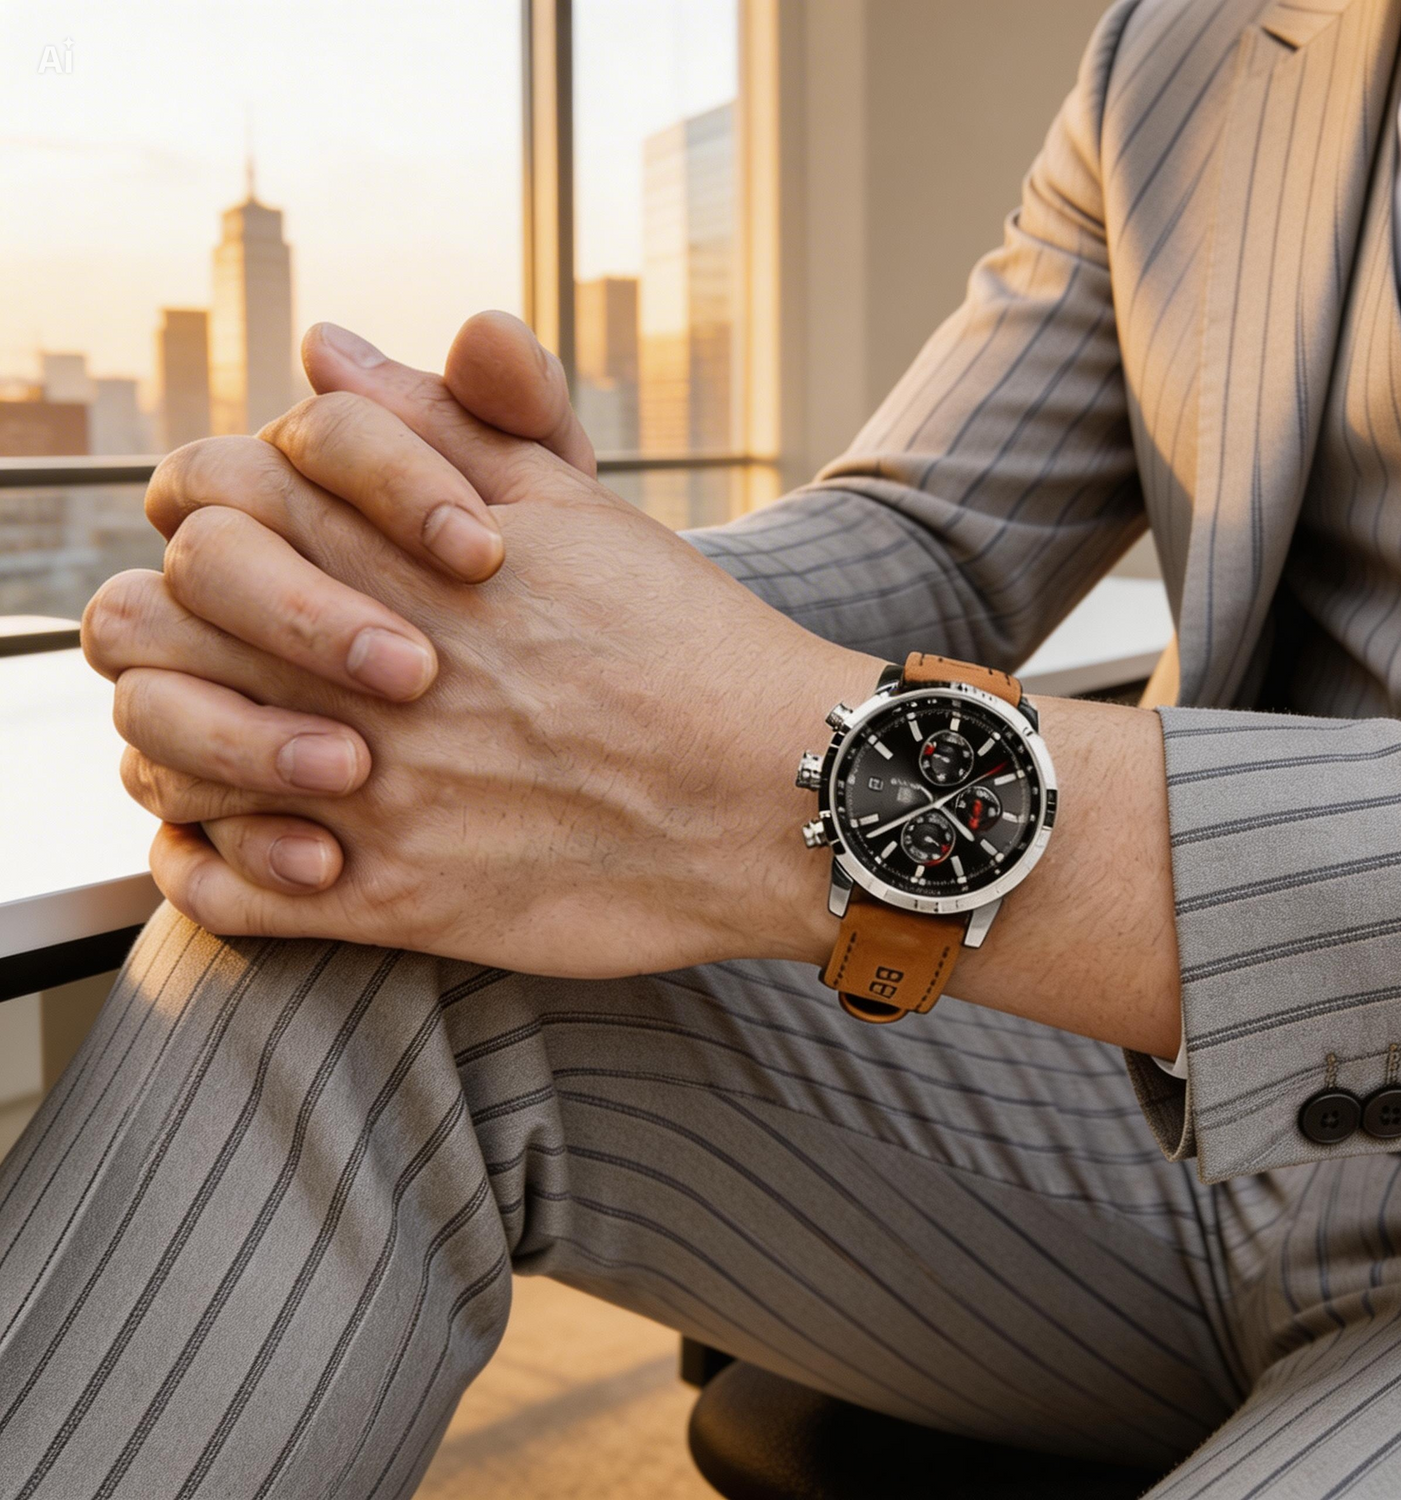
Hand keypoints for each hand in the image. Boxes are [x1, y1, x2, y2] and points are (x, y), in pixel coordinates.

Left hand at [83, 318, 877, 975]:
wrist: (772, 787)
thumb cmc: (686, 642)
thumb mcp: (573, 507)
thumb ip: (442, 422)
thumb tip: (327, 348)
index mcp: (403, 563)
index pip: (217, 502)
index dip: (220, 520)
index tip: (264, 553)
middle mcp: (368, 673)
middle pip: (163, 622)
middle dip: (173, 626)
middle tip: (218, 649)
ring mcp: (377, 793)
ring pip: (171, 756)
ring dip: (174, 741)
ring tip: (227, 743)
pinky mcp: (402, 901)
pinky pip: (229, 894)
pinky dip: (203, 868)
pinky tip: (237, 844)